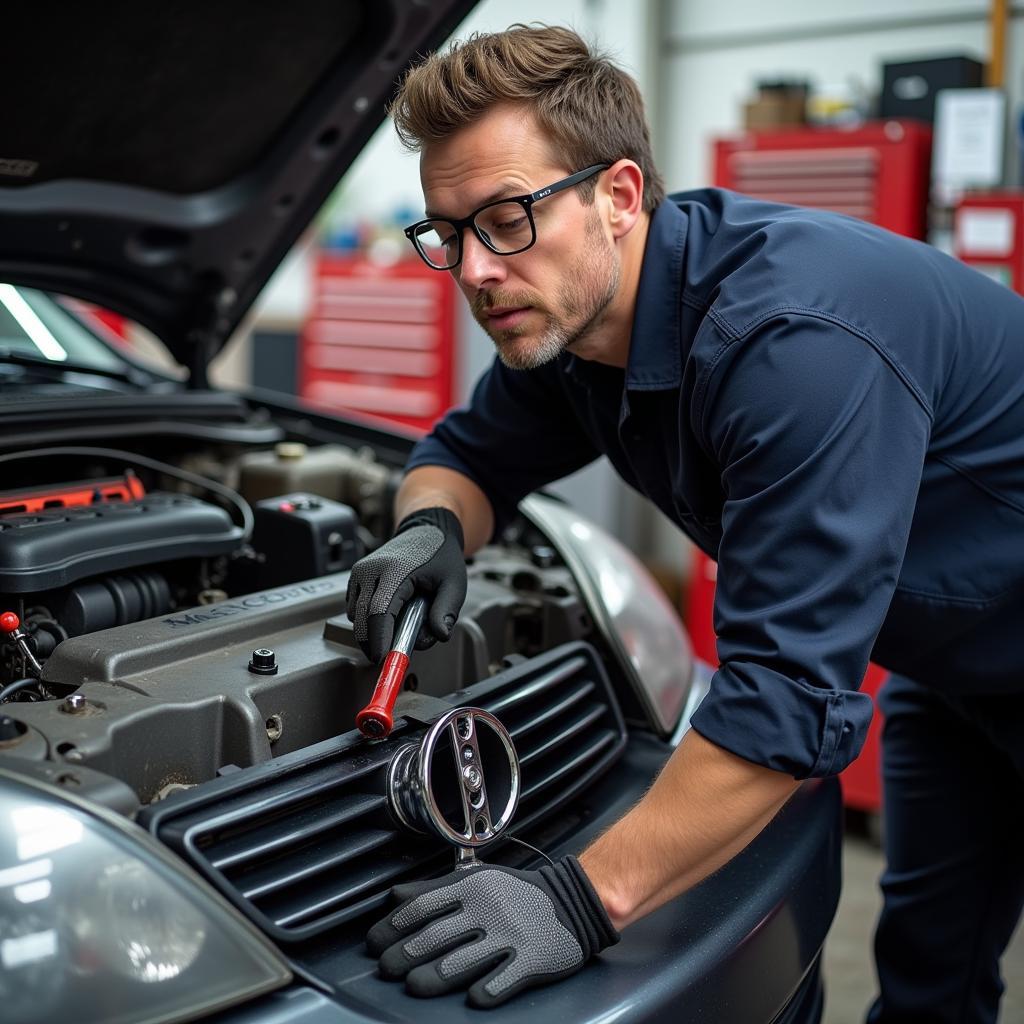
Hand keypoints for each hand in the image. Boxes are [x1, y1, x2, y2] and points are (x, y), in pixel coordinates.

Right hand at [346, 506, 466, 662]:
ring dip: (371, 630)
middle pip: (361, 618)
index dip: (379, 640)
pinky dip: (366, 618)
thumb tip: (440, 635)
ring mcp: (360, 571)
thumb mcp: (454, 583)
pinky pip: (353, 607)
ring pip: (355, 615)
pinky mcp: (356, 575)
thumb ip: (447, 611)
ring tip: (400, 624)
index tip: (383, 659)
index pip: (379, 612)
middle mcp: (371, 569)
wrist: (426, 530)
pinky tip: (389, 614)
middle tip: (392, 654)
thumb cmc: (440, 555)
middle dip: (374, 643)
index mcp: (395, 570)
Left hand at [366, 856, 618, 1007]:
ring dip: (434, 977)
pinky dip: (487, 990)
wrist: (572, 901)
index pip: (423, 906)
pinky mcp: (532, 959)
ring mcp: (511, 935)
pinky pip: (504, 980)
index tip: (375, 942)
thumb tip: (394, 897)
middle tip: (386, 969)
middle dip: (404, 955)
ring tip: (414, 986)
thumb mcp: (475, 879)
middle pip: (437, 936)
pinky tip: (471, 999)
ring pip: (463, 960)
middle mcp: (488, 909)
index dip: (393, 926)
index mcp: (471, 888)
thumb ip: (434, 889)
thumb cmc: (516, 893)